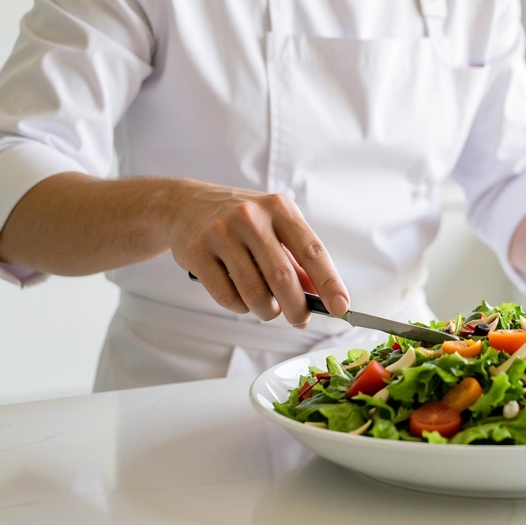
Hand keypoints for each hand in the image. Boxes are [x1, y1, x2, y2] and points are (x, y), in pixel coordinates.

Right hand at [165, 182, 348, 327]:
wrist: (184, 205)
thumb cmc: (239, 221)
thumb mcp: (273, 227)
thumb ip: (296, 260)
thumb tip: (320, 296)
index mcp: (279, 208)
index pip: (312, 251)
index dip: (330, 282)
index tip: (342, 306)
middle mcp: (251, 217)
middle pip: (283, 278)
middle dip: (297, 308)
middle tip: (300, 320)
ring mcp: (221, 233)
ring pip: (254, 293)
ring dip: (266, 311)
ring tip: (267, 307)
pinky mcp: (196, 252)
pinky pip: (227, 297)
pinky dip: (240, 307)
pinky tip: (240, 297)